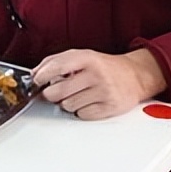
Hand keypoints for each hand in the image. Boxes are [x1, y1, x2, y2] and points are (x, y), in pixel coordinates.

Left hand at [31, 48, 166, 119]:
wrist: (135, 75)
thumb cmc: (104, 67)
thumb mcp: (82, 56)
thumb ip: (56, 61)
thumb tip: (35, 73)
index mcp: (87, 58)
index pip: (58, 66)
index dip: (42, 75)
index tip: (37, 80)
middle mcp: (96, 74)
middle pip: (58, 91)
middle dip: (51, 94)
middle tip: (56, 91)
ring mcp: (104, 91)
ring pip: (68, 105)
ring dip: (68, 103)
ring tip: (79, 94)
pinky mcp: (110, 107)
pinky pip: (82, 115)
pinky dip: (81, 111)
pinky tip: (89, 102)